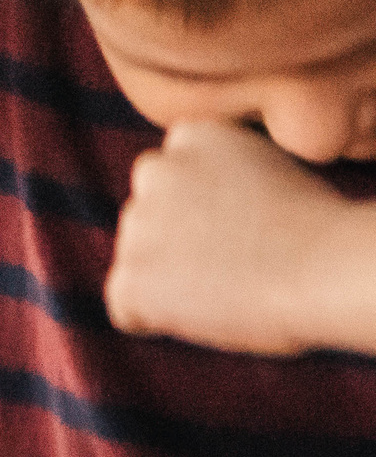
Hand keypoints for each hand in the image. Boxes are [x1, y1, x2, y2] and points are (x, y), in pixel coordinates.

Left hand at [105, 120, 348, 355]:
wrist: (329, 270)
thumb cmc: (322, 233)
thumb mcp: (270, 173)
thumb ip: (222, 178)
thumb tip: (201, 211)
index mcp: (191, 136)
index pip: (172, 179)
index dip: (204, 215)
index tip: (243, 231)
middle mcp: (153, 170)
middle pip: (148, 217)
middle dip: (176, 242)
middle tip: (238, 265)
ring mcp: (137, 222)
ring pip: (137, 260)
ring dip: (168, 279)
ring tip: (232, 288)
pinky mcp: (131, 277)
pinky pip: (126, 308)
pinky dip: (154, 320)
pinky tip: (206, 316)